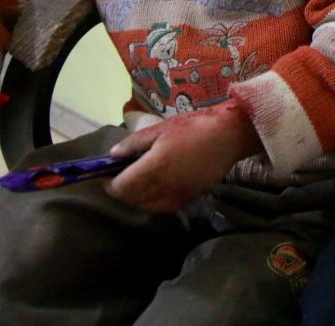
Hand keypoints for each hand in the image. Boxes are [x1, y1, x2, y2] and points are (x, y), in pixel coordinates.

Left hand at [104, 99, 262, 212]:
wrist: (228, 136)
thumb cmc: (194, 127)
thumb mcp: (161, 128)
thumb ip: (134, 143)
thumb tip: (113, 155)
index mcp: (155, 166)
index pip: (122, 186)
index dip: (110, 184)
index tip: (106, 175)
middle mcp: (164, 185)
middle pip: (132, 198)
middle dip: (121, 191)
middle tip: (120, 177)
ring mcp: (178, 194)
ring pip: (147, 206)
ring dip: (136, 198)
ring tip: (136, 183)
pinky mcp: (190, 198)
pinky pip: (164, 207)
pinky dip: (153, 202)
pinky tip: (155, 190)